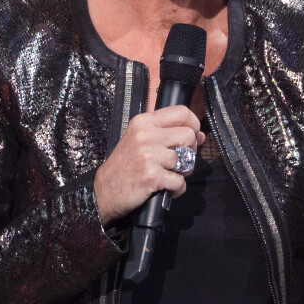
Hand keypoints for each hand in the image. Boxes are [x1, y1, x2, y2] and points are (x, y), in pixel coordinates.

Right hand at [94, 105, 204, 224]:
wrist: (104, 190)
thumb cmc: (124, 166)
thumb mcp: (140, 140)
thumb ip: (168, 133)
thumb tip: (199, 135)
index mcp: (144, 122)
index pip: (181, 112)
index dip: (193, 124)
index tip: (193, 135)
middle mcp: (146, 135)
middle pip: (188, 135)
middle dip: (191, 151)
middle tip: (180, 161)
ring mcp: (149, 155)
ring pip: (187, 159)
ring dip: (184, 172)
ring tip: (171, 176)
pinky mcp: (152, 176)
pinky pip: (180, 181)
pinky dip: (177, 189)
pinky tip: (166, 188)